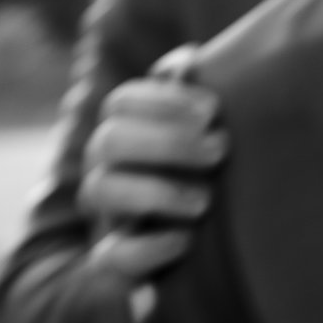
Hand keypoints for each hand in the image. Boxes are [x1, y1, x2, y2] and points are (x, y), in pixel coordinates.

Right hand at [79, 47, 226, 281]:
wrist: (205, 250)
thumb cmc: (211, 176)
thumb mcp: (209, 136)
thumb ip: (199, 100)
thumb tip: (193, 60)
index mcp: (129, 132)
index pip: (122, 102)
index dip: (162, 100)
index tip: (212, 110)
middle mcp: (110, 169)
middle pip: (109, 141)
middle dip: (167, 141)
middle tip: (221, 148)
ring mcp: (110, 215)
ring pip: (101, 192)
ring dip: (157, 191)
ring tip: (206, 202)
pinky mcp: (119, 262)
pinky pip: (111, 258)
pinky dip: (147, 249)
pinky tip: (185, 242)